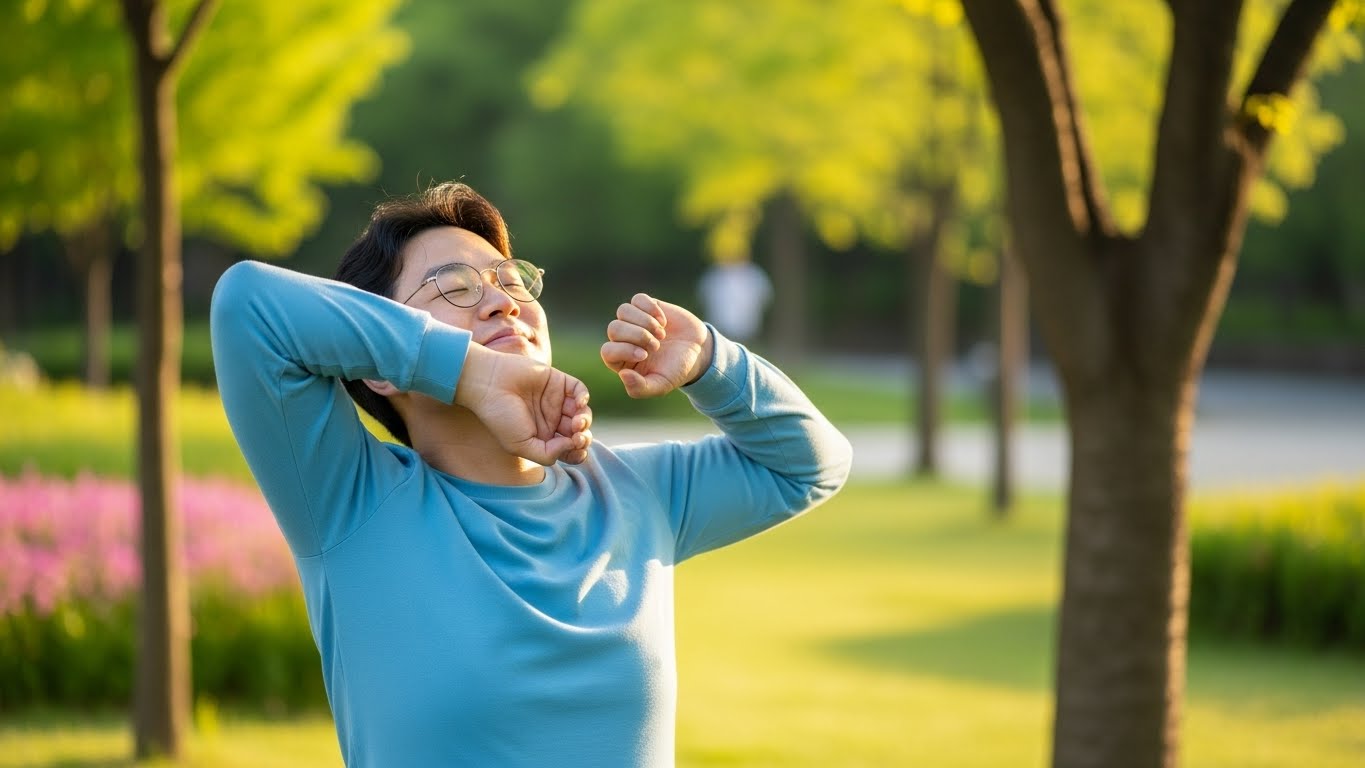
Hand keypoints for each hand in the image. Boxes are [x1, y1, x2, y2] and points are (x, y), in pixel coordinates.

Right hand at [455, 344, 592, 464]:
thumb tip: (571, 445)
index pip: (569, 449)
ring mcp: (555, 400)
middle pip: (579, 432)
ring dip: (586, 419)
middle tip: (578, 437)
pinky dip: (584, 396)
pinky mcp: (557, 380)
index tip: (576, 451)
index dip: (578, 453)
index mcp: (542, 437)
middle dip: (583, 438)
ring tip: (577, 422)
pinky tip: (579, 403)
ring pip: (582, 412)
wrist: (488, 384)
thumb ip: (547, 454)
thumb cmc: (500, 417)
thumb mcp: (520, 446)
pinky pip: (579, 389)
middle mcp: (550, 420)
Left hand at [600, 293, 713, 398]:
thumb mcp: (660, 386)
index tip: (646, 355)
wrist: (698, 352)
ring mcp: (633, 321)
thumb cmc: (676, 371)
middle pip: (614, 328)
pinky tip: (663, 321)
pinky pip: (638, 299)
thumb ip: (639, 388)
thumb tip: (622, 374)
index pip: (608, 351)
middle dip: (638, 335)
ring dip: (645, 322)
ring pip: (623, 311)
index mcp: (621, 360)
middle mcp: (623, 339)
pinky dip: (652, 309)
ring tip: (661, 333)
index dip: (625, 350)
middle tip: (657, 346)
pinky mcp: (646, 307)